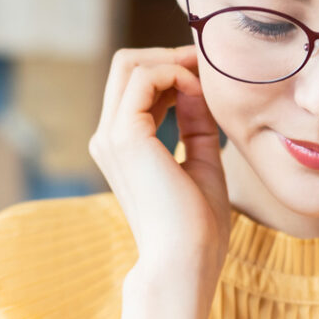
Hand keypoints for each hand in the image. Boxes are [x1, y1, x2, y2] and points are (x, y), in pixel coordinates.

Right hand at [88, 46, 229, 288]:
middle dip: (171, 55)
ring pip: (130, 64)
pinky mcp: (124, 136)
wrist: (185, 263)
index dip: (173, 68)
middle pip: (127, 65)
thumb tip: (197, 86)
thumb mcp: (203, 162)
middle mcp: (109, 138)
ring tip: (207, 78)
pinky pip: (144, 77)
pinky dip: (175, 73)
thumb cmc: (198, 227)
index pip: (137, 85)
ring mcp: (112, 136)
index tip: (209, 73)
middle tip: (209, 62)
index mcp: (123, 147)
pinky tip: (199, 93)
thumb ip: (197, 124)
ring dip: (174, 61)